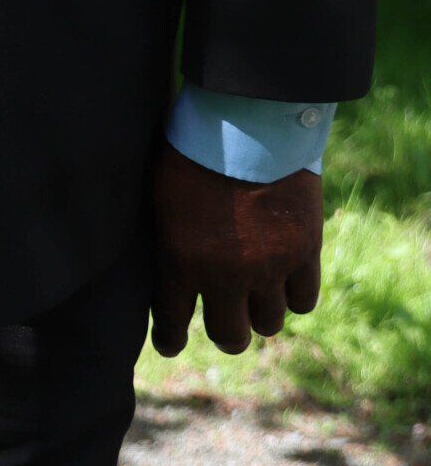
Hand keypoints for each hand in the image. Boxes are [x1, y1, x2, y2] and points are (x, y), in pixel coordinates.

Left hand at [149, 142, 323, 355]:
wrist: (246, 121)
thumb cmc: (189, 147)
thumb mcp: (159, 194)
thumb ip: (165, 237)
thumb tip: (161, 263)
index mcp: (179, 261)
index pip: (172, 323)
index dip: (170, 339)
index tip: (170, 344)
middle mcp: (225, 276)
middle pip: (230, 336)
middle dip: (225, 330)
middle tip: (224, 318)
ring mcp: (269, 268)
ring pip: (268, 323)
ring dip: (260, 313)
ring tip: (256, 296)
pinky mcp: (304, 253)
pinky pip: (304, 300)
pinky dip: (294, 295)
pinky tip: (286, 282)